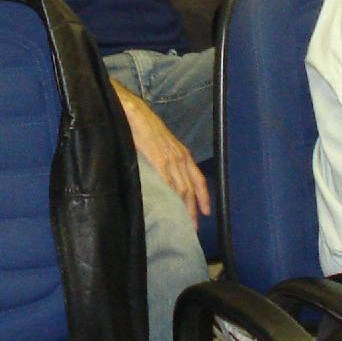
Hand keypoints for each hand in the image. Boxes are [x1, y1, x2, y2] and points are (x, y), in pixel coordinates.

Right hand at [115, 83, 208, 221]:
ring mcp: (170, 159)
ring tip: (184, 224)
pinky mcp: (158, 160)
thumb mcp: (162, 143)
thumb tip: (164, 175)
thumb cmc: (145, 126)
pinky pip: (169, 182)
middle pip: (191, 189)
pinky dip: (172, 197)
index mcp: (183, 153)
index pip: (198, 179)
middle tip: (193, 228)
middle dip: (193, 209)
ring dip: (184, 208)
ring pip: (182, 189)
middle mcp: (180, 158)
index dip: (204, 197)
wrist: (135, 112)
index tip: (206, 212)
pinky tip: (172, 209)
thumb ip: (165, 158)